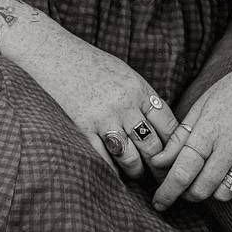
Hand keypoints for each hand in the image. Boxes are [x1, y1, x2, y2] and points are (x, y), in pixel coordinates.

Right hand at [25, 32, 180, 182]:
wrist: (57, 55)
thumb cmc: (94, 66)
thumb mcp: (126, 75)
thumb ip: (144, 99)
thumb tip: (164, 128)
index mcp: (140, 89)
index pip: (168, 125)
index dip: (175, 146)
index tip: (174, 157)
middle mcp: (125, 105)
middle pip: (153, 146)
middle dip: (159, 165)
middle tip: (160, 176)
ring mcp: (104, 118)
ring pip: (131, 158)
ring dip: (136, 172)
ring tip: (137, 175)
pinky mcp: (82, 129)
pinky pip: (103, 159)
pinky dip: (111, 172)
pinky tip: (114, 175)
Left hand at [151, 42, 231, 210]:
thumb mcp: (202, 106)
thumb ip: (180, 137)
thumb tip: (158, 162)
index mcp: (209, 130)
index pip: (182, 172)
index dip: (167, 192)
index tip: (159, 202)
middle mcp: (230, 147)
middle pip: (201, 189)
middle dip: (187, 193)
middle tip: (185, 186)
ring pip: (223, 194)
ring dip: (212, 192)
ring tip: (211, 176)